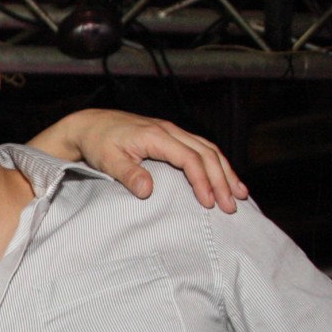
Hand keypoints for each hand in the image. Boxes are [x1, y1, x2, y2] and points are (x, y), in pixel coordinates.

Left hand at [26, 109, 247, 212]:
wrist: (91, 124)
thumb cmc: (98, 142)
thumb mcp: (108, 160)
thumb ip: (128, 174)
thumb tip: (148, 191)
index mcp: (156, 136)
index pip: (189, 158)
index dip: (202, 181)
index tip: (209, 203)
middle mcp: (169, 131)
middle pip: (206, 153)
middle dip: (222, 180)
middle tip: (231, 206)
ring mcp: (172, 132)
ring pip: (208, 149)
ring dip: (225, 171)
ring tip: (240, 194)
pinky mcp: (171, 137)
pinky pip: (201, 148)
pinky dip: (216, 164)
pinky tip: (225, 178)